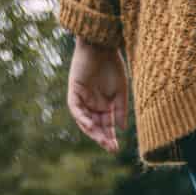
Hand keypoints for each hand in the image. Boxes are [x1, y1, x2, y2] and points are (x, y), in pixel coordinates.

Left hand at [67, 37, 126, 153]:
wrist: (102, 46)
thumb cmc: (113, 66)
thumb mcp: (121, 92)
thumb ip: (120, 110)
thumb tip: (121, 129)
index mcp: (105, 104)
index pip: (106, 125)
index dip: (110, 137)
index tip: (116, 148)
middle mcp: (92, 103)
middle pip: (95, 125)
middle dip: (102, 137)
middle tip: (110, 148)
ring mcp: (82, 97)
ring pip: (84, 119)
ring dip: (91, 130)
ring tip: (101, 140)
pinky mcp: (74, 90)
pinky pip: (75, 107)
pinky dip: (81, 117)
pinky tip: (89, 125)